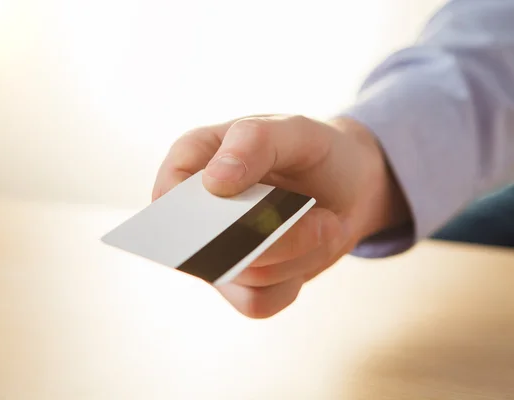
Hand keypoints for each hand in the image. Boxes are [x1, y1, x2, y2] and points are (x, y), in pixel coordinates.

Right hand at [153, 115, 408, 317]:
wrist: (349, 186)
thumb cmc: (309, 151)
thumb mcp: (292, 131)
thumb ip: (253, 142)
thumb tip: (213, 182)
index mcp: (194, 162)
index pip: (168, 192)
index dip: (191, 207)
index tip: (232, 196)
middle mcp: (198, 213)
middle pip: (206, 246)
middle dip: (265, 236)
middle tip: (315, 218)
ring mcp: (217, 252)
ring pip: (243, 275)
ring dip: (295, 251)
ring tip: (324, 222)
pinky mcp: (242, 285)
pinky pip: (257, 302)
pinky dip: (294, 279)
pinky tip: (312, 248)